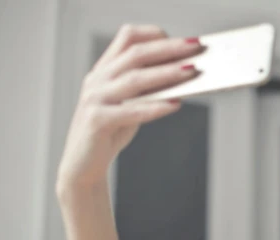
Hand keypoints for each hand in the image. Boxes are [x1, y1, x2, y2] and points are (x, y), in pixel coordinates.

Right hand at [56, 24, 202, 197]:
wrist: (83, 165)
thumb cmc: (111, 132)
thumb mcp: (131, 104)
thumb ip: (149, 89)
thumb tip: (183, 75)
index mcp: (104, 69)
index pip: (128, 38)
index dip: (155, 35)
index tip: (183, 40)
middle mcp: (97, 79)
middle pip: (135, 54)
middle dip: (168, 49)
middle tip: (196, 47)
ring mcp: (95, 99)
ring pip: (134, 79)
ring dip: (166, 73)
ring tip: (191, 71)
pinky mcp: (97, 121)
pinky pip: (130, 111)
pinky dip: (154, 107)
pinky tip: (175, 104)